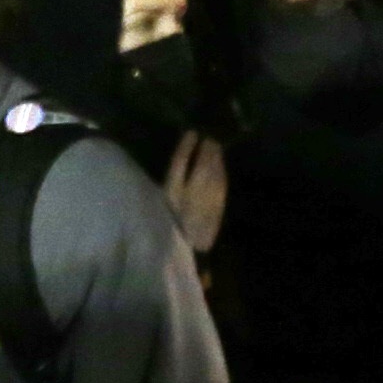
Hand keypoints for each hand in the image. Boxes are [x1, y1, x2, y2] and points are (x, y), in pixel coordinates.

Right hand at [163, 131, 227, 254]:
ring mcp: (207, 200)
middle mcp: (190, 194)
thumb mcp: (160, 204)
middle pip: (201, 166)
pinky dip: (222, 173)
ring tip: (216, 147)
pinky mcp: (218, 207)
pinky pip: (221, 185)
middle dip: (206, 150)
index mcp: (170, 192)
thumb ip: (168, 186)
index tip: (193, 132)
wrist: (188, 250)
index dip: (186, 147)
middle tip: (210, 137)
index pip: (179, 163)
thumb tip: (177, 165)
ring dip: (216, 159)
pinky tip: (221, 166)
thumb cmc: (167, 224)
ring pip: (214, 174)